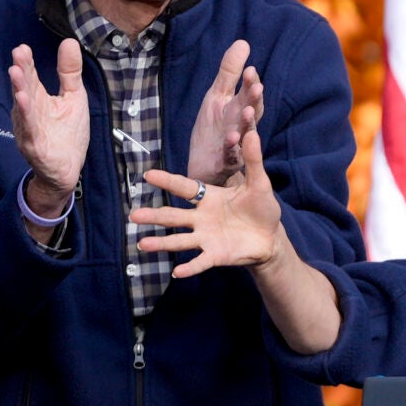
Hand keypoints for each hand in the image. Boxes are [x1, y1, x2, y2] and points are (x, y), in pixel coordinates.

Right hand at [9, 39, 90, 201]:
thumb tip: (69, 41)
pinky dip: (26, 117)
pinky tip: (22, 102)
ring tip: (15, 73)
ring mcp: (30, 129)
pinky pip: (29, 130)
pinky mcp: (34, 146)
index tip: (23, 48)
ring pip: (23, 108)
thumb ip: (69, 72)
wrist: (67, 169)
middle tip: (18, 53)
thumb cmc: (68, 133)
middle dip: (21, 71)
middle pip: (24, 88)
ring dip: (19, 90)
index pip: (30, 77)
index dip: (27, 63)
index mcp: (38, 99)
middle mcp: (29, 112)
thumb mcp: (74, 97)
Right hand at [136, 128, 286, 278]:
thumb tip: (253, 133)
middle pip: (173, 216)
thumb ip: (253, 160)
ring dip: (161, 243)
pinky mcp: (216, 255)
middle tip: (133, 215)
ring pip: (180, 240)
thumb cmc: (261, 209)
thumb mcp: (259, 183)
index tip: (148, 175)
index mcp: (209, 198)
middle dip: (154, 215)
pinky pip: (200, 262)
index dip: (168, 181)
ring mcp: (206, 238)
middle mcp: (202, 218)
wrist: (271, 238)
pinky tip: (176, 273)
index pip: (184, 187)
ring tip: (142, 244)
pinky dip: (189, 268)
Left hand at [184, 39, 264, 185]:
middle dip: (254, 100)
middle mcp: (241, 126)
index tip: (250, 70)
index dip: (251, 83)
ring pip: (244, 133)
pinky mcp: (226, 163)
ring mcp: (236, 145)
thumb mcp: (217, 96)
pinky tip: (231, 140)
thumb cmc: (214, 128)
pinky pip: (231, 156)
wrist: (205, 165)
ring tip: (247, 111)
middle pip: (252, 112)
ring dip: (247, 123)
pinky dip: (232, 149)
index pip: (249, 94)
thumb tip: (243, 42)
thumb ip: (230, 72)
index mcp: (239, 109)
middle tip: (257, 87)